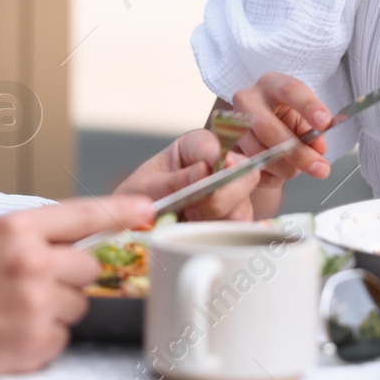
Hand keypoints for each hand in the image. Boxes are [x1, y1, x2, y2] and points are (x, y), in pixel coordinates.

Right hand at [0, 196, 152, 379]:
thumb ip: (28, 233)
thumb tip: (69, 234)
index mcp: (15, 229)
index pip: (84, 213)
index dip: (121, 212)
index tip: (146, 210)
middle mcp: (31, 262)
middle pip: (88, 266)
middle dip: (69, 278)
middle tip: (31, 287)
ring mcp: (36, 304)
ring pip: (79, 304)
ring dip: (56, 311)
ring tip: (14, 313)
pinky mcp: (36, 342)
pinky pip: (63, 337)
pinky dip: (43, 339)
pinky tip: (11, 335)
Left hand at [115, 129, 261, 220]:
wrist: (135, 228)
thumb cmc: (139, 200)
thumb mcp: (146, 188)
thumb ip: (174, 181)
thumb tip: (205, 170)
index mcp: (195, 147)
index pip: (215, 144)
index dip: (215, 156)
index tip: (207, 171)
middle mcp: (219, 166)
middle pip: (243, 173)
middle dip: (220, 196)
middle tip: (192, 209)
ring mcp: (231, 194)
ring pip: (243, 204)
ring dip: (217, 218)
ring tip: (189, 222)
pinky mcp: (234, 220)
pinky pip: (241, 229)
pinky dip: (222, 235)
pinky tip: (200, 234)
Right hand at [227, 73, 333, 211]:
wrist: (261, 129)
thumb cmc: (286, 120)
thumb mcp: (305, 120)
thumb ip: (314, 133)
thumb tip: (317, 149)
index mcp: (272, 84)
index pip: (290, 90)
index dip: (308, 106)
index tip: (324, 123)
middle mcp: (247, 99)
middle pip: (267, 127)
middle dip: (297, 152)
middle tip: (320, 169)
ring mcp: (231, 124)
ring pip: (256, 152)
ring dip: (283, 168)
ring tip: (298, 171)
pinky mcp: (224, 147)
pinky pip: (248, 168)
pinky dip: (268, 176)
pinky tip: (277, 173)